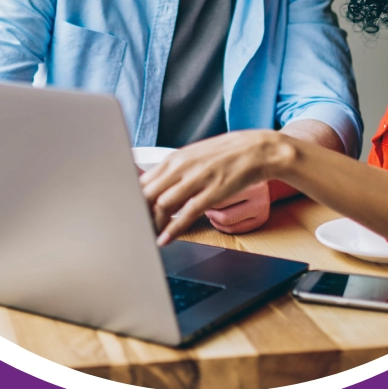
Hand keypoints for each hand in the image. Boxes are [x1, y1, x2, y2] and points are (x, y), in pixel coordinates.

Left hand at [140, 130, 285, 245]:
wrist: (258, 150)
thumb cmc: (227, 154)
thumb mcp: (196, 155)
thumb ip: (176, 169)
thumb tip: (157, 183)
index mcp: (176, 157)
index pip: (144, 180)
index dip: (133, 199)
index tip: (129, 212)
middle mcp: (183, 166)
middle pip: (148, 192)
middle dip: (139, 212)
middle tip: (135, 227)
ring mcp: (197, 179)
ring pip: (163, 203)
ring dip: (153, 223)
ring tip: (149, 235)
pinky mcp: (212, 192)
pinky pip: (186, 214)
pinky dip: (173, 229)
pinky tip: (166, 239)